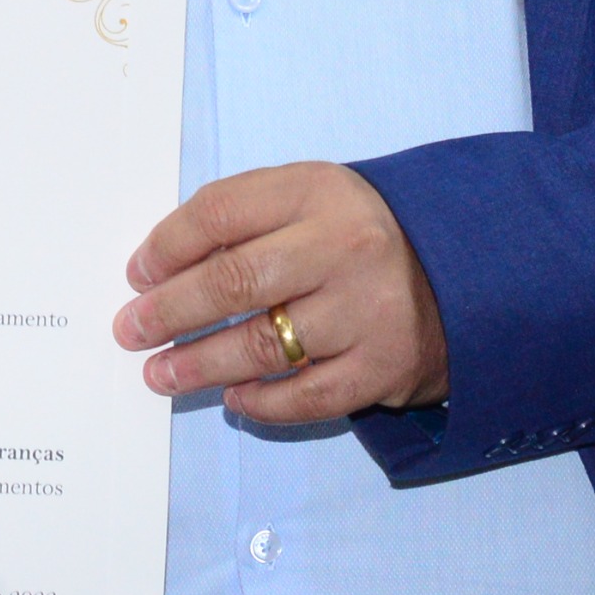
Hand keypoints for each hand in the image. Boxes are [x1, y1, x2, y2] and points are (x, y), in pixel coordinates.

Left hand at [114, 160, 447, 422]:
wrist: (464, 272)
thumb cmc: (361, 235)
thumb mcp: (311, 199)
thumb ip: (245, 218)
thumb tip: (161, 268)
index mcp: (318, 192)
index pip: (220, 213)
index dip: (167, 247)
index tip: (137, 275)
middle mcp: (344, 247)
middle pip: (233, 281)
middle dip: (168, 312)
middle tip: (131, 331)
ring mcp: (366, 311)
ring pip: (260, 346)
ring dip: (198, 365)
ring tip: (161, 375)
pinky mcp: (383, 367)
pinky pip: (305, 397)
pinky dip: (261, 402)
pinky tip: (233, 399)